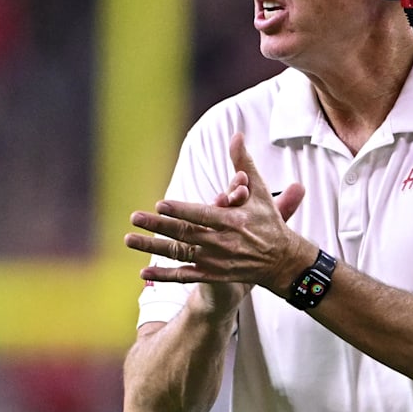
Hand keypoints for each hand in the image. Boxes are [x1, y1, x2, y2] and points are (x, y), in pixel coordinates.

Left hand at [126, 133, 307, 293]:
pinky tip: (144, 271)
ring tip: (130, 239)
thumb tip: (236, 135)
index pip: (202, 214)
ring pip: (180, 253)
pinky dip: (164, 275)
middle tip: (135, 217)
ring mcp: (216, 261)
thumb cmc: (268, 222)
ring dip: (153, 247)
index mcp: (234, 221)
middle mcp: (223, 243)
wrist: (282, 261)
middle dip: (158, 226)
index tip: (160, 205)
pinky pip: (185, 276)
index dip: (181, 210)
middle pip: (185, 233)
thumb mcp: (260, 191)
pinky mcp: (213, 275)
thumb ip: (244, 163)